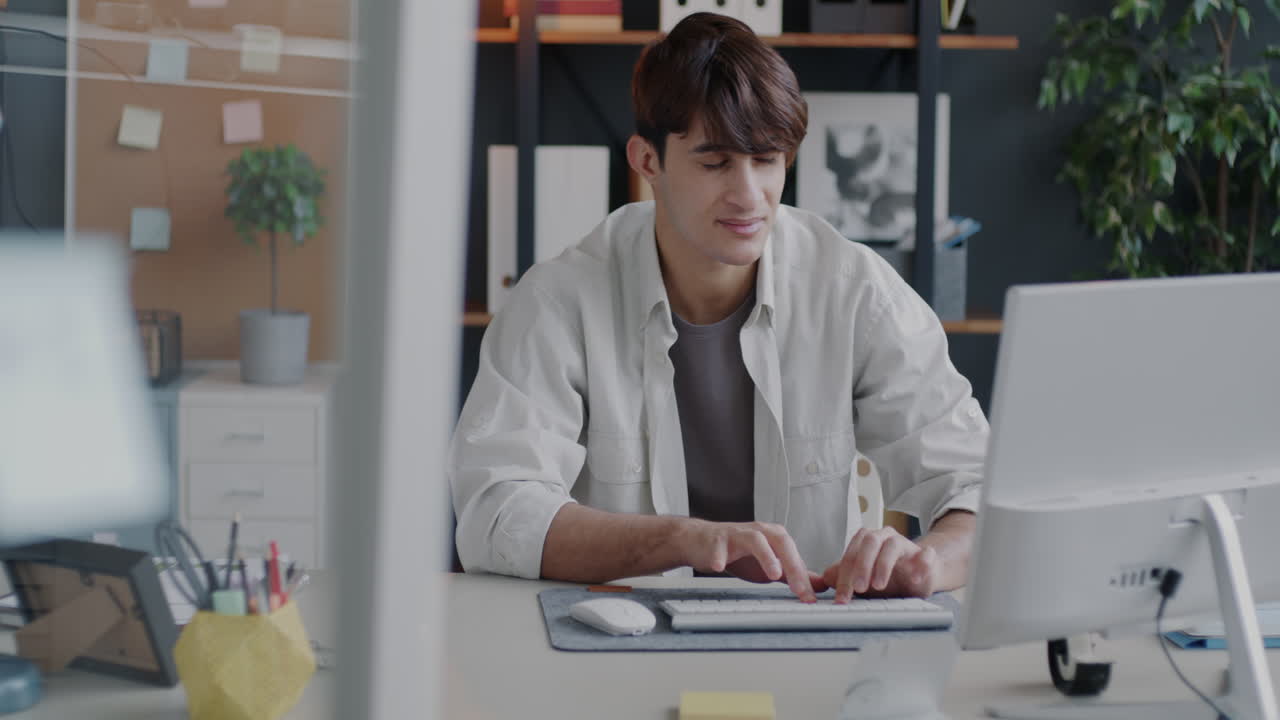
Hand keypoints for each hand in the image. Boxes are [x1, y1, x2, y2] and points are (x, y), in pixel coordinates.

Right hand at [678, 520, 822, 601]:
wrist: (702, 543)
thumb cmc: (738, 552)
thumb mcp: (770, 564)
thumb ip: (793, 574)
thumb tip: (819, 586)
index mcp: (775, 537)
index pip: (794, 556)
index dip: (804, 577)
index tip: (809, 599)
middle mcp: (760, 532)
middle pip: (781, 543)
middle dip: (792, 566)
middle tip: (799, 589)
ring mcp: (737, 535)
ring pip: (755, 540)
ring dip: (766, 556)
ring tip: (774, 574)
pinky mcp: (717, 540)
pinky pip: (719, 547)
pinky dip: (720, 556)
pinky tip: (719, 567)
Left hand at [821, 527, 941, 601]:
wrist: (921, 575)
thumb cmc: (889, 575)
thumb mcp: (864, 577)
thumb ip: (845, 575)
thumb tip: (825, 577)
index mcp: (868, 541)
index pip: (852, 553)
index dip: (844, 576)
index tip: (842, 598)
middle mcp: (886, 537)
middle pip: (870, 541)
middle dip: (862, 565)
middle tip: (859, 588)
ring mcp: (907, 544)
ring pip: (893, 545)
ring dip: (884, 565)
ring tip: (879, 586)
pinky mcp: (927, 555)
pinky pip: (926, 554)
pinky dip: (921, 564)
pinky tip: (915, 578)